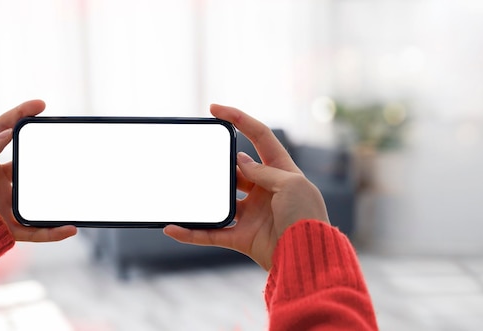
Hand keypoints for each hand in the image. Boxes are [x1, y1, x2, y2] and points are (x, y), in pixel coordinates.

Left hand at [0, 100, 76, 241]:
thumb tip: (8, 135)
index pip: (5, 129)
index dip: (21, 113)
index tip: (41, 105)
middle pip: (28, 164)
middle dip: (46, 156)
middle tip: (62, 147)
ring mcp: (4, 204)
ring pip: (37, 199)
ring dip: (56, 197)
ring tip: (73, 188)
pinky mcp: (7, 227)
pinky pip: (35, 231)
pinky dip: (53, 232)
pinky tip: (70, 228)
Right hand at [164, 104, 328, 269]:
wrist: (308, 258)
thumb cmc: (307, 217)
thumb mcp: (291, 184)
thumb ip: (264, 171)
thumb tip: (241, 161)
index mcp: (282, 172)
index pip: (260, 137)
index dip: (239, 119)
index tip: (216, 109)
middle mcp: (266, 190)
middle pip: (237, 168)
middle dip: (219, 162)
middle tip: (201, 157)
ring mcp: (253, 214)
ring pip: (221, 200)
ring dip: (202, 196)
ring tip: (183, 188)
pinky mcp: (243, 237)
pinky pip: (212, 233)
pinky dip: (192, 233)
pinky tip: (173, 228)